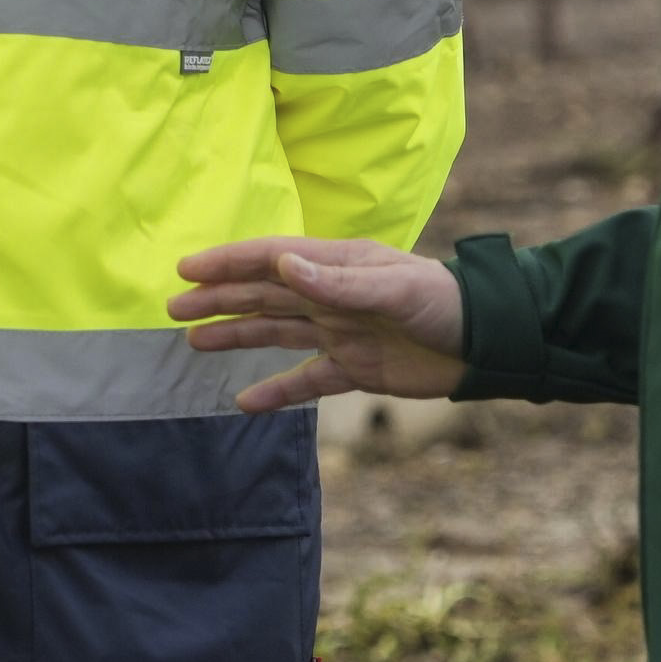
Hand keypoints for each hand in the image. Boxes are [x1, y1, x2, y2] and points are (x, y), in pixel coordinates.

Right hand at [168, 238, 468, 413]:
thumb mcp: (394, 286)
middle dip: (219, 299)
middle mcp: (330, 295)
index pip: (269, 259)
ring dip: (236, 336)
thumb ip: (337, 282)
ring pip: (274, 333)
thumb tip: (282, 264)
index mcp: (336, 266)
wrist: (486, 343)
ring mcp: (338, 332)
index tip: (187, 269)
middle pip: (262, 295)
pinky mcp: (353, 368)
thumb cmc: (445, 301)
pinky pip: (305, 380)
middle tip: (173, 308)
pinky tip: (244, 402)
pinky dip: (276, 391)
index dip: (227, 262)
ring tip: (194, 341)